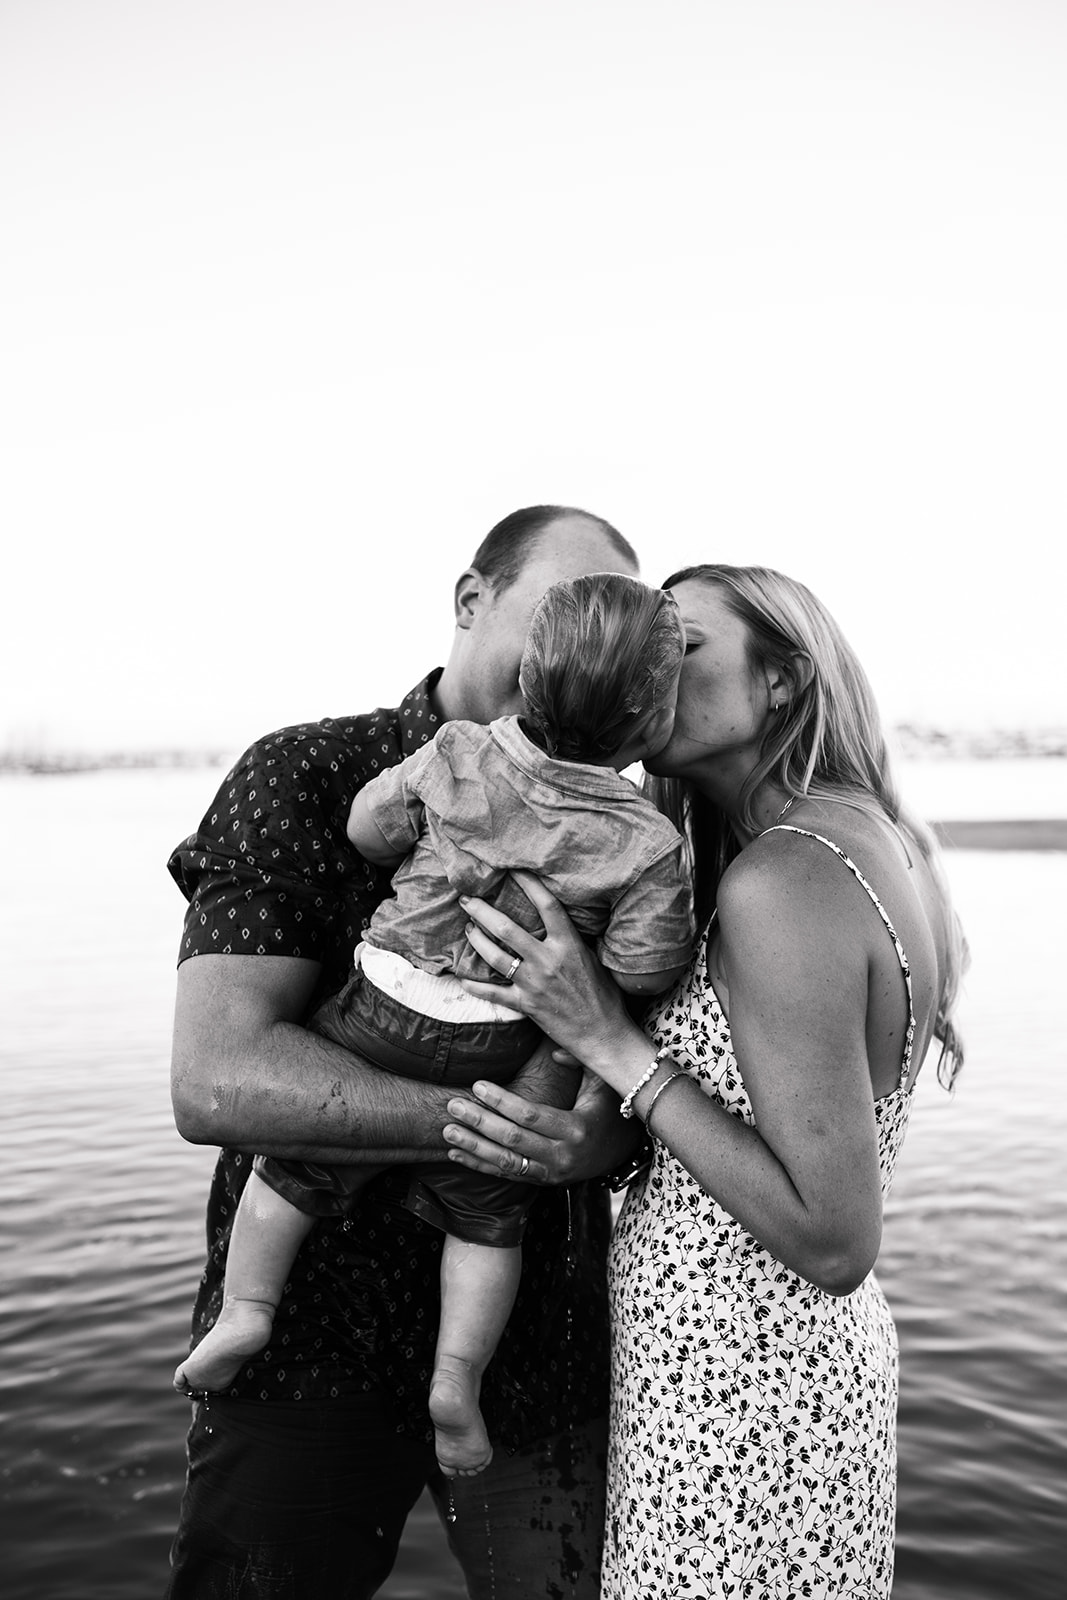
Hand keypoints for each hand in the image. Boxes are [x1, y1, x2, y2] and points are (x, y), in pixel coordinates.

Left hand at [443, 1069, 640, 1186]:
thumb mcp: (603, 1083)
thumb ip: (580, 1062)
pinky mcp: (542, 1182)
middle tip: (454, 1106)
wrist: (623, 1152)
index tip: (477, 1085)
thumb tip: (554, 1052)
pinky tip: (456, 1153)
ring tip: (448, 1131)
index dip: (502, 1101)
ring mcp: (551, 1173)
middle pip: (513, 1140)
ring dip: (474, 1147)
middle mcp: (562, 1156)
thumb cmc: (609, 1109)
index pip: (531, 1116)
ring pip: (506, 1163)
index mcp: (576, 1129)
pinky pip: (507, 1176)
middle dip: (480, 1122)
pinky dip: (480, 1165)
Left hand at [459, 871, 629, 1067]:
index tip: (513, 870)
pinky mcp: (526, 1005)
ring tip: (467, 929)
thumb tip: (557, 920)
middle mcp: (548, 960)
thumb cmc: (603, 996)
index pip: (547, 905)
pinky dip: (475, 986)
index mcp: (569, 944)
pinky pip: (493, 993)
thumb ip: (572, 940)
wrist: (603, 1033)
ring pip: (495, 957)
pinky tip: (462, 978)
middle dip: (482, 911)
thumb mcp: (592, 958)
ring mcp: (535, 983)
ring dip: (476, 940)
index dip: (529, 884)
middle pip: (507, 929)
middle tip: (467, 900)